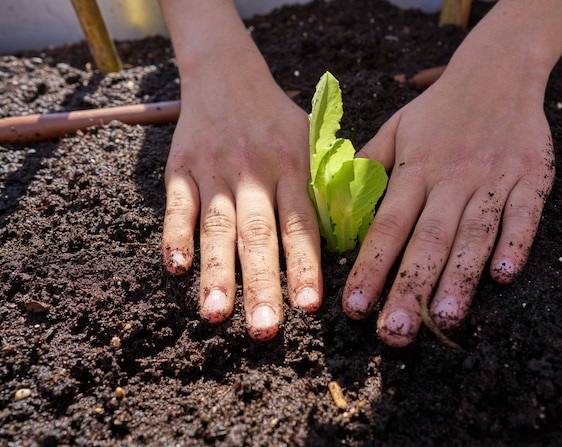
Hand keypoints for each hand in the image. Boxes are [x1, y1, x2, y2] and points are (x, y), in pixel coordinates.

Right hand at [161, 50, 321, 340]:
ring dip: (216, 272)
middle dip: (261, 284)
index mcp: (291, 168)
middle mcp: (253, 173)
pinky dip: (174, 237)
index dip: (304, 265)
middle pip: (258, 234)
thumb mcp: (312, 140)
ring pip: (216, 227)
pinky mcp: (181, 170)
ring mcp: (214, 172)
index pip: (300, 224)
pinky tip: (176, 270)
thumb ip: (328, 183)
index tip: (308, 306)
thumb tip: (354, 229)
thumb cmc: (277, 119)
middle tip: (265, 329)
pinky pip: (176, 207)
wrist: (227, 75)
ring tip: (216, 315)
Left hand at [342, 56, 554, 346]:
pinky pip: (524, 214)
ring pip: (474, 234)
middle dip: (410, 288)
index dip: (370, 266)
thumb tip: (335, 202)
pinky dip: (516, 243)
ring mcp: (493, 178)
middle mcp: (452, 178)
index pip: (388, 225)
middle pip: (429, 239)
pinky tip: (503, 275)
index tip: (354, 306)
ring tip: (444, 319)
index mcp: (416, 169)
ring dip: (459, 277)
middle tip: (394, 331)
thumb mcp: (395, 128)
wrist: (497, 73)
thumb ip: (367, 166)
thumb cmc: (438, 109)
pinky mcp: (530, 178)